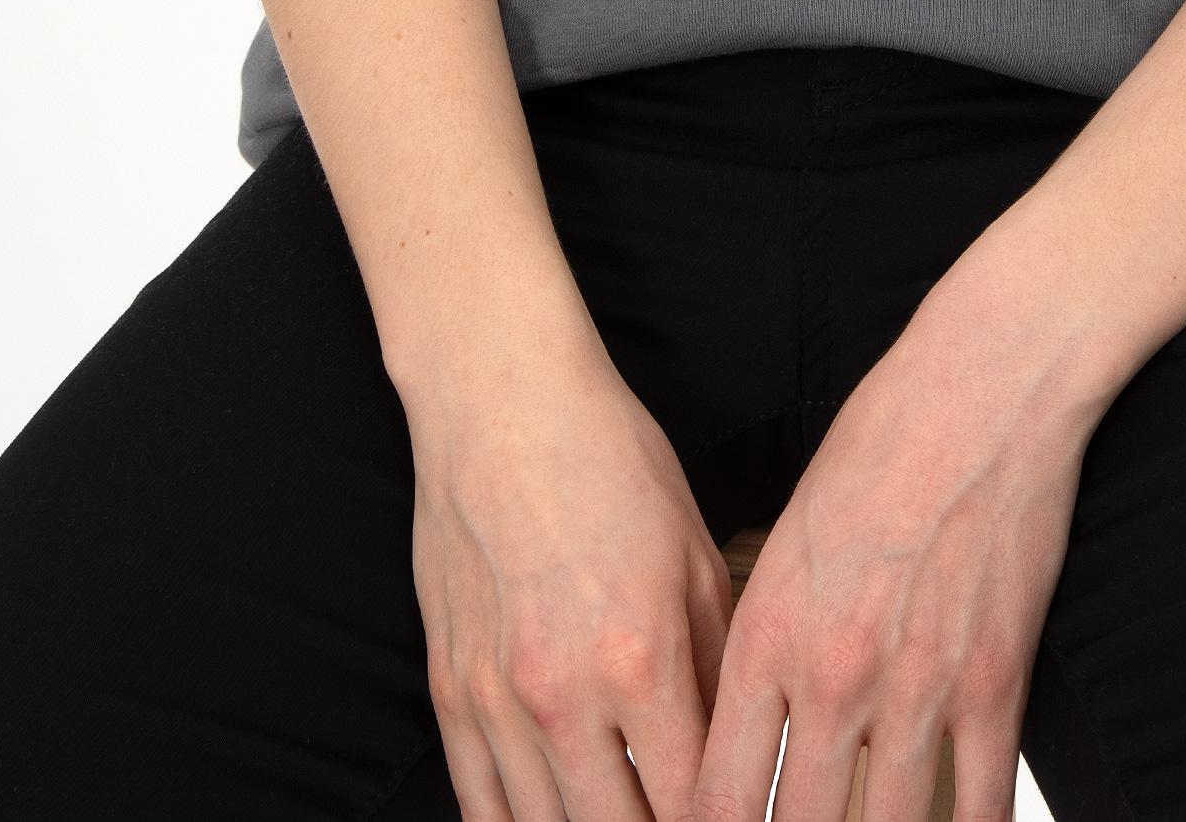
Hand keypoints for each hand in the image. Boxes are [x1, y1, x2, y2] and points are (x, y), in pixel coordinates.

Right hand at [406, 305, 733, 821]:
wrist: (503, 404)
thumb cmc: (608, 461)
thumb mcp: (695, 554)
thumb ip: (715, 665)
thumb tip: (736, 746)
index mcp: (641, 659)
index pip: (691, 806)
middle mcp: (564, 696)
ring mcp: (497, 702)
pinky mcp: (450, 693)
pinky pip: (480, 807)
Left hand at [693, 281, 1097, 821]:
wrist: (981, 387)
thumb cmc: (881, 442)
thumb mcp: (789, 540)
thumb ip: (768, 644)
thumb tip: (752, 733)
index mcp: (768, 634)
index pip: (716, 796)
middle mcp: (834, 673)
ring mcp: (918, 685)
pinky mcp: (996, 681)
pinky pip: (981, 804)